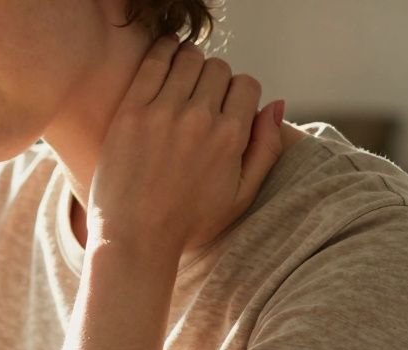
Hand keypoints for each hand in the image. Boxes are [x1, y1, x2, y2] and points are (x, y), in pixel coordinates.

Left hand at [86, 36, 283, 259]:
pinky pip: (153, 62)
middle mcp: (200, 119)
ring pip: (188, 59)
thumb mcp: (241, 196)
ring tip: (181, 80)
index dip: (238, 94)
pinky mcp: (130, 113)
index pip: (247, 85)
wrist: (134, 239)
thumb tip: (277, 104)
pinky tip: (164, 57)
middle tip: (200, 97)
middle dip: (213, 80)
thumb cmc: (188, 224)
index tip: (224, 107)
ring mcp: (163, 113)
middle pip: (218, 69)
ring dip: (189, 64)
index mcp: (230, 137)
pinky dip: (163, 52)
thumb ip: (266, 148)